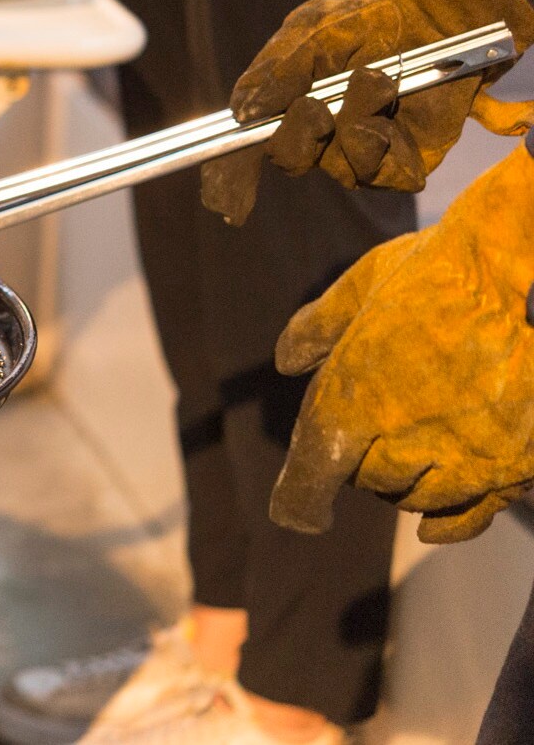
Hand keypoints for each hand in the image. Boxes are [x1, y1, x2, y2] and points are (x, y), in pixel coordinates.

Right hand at [201, 0, 533, 224]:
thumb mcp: (309, 32)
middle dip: (300, 134)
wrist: (429, 17)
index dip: (231, 175)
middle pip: (290, 160)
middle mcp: (316, 138)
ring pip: (338, 167)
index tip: (223, 193)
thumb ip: (276, 72)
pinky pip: (383, 173)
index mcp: (282, 110)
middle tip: (316, 107)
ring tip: (373, 84)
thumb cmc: (361, 22)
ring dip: (352, 125)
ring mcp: (358, 151)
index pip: (246, 151)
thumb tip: (243, 113)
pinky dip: (383, 143)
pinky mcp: (401, 161)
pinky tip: (389, 113)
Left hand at [270, 147, 533, 543]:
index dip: (299, 499)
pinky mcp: (515, 463)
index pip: (312, 476)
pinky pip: (471, 514)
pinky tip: (432, 525)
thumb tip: (287, 361)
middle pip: (368, 481)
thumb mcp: (362, 287)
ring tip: (409, 451)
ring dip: (404, 483)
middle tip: (373, 434)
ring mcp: (464, 455)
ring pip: (417, 498)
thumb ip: (318, 328)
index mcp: (354, 401)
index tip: (297, 513)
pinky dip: (448, 522)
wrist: (525, 274)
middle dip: (361, 463)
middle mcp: (405, 440)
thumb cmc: (440, 272)